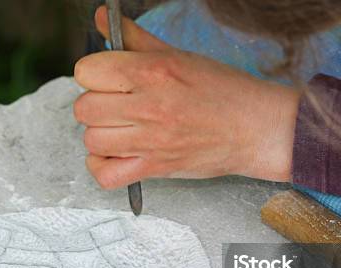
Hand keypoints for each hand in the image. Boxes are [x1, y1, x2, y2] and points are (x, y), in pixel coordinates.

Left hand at [74, 6, 299, 188]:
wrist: (255, 128)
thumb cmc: (223, 91)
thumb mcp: (179, 55)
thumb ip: (135, 38)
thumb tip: (100, 18)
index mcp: (153, 72)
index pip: (87, 71)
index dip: (94, 74)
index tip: (107, 78)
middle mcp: (149, 106)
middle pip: (85, 108)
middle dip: (96, 104)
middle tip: (116, 105)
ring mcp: (151, 141)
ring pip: (92, 140)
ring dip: (101, 135)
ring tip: (120, 129)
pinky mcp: (156, 169)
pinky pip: (106, 175)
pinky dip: (102, 166)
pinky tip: (115, 154)